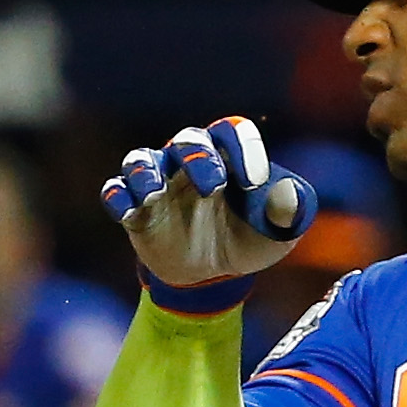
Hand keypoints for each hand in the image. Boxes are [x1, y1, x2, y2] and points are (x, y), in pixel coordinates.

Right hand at [101, 118, 319, 308]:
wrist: (214, 275)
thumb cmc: (248, 240)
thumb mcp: (280, 233)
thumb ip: (291, 212)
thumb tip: (290, 196)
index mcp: (228, 157)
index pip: (232, 131)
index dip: (244, 149)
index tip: (255, 181)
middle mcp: (189, 162)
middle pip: (187, 139)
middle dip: (198, 157)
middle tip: (213, 187)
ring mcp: (159, 184)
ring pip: (140, 160)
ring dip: (145, 172)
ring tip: (154, 193)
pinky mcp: (135, 211)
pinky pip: (116, 192)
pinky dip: (118, 198)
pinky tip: (130, 212)